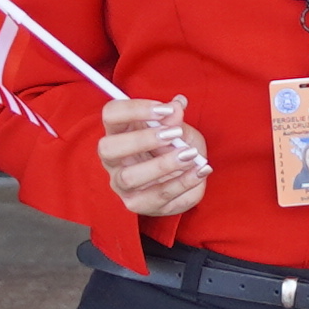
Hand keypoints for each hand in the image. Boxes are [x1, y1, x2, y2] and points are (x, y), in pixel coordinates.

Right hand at [99, 93, 210, 222]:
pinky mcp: (139, 204)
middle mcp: (112, 160)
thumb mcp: (179, 129)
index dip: (135, 109)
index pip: (111, 114)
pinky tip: (200, 170)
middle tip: (174, 134)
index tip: (165, 110)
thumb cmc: (173, 148)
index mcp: (117, 132)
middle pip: (108, 148)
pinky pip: (157, 196)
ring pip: (130, 177)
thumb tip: (178, 104)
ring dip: (163, 165)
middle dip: (143, 139)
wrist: (183, 178)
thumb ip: (175, 118)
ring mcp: (122, 185)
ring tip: (190, 155)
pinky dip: (183, 183)